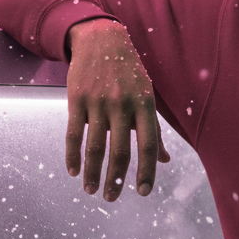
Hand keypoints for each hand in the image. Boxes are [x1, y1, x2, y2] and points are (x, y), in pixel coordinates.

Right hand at [65, 17, 169, 200]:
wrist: (101, 40)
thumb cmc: (129, 74)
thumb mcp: (147, 97)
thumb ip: (154, 129)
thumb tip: (165, 160)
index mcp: (144, 106)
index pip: (149, 145)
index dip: (147, 171)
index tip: (143, 192)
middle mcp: (123, 105)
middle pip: (121, 151)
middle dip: (116, 179)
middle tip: (111, 199)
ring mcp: (98, 102)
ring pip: (95, 146)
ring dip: (93, 173)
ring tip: (91, 190)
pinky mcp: (77, 99)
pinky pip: (73, 133)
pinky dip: (72, 155)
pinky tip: (74, 171)